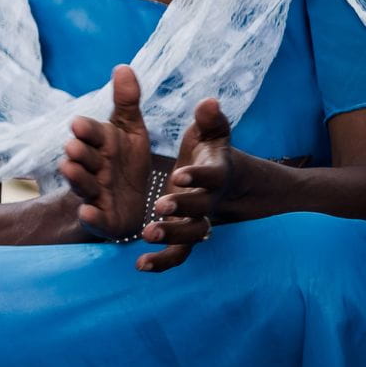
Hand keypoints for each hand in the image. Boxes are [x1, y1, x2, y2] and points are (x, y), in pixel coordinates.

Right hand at [61, 63, 154, 240]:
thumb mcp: (131, 130)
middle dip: (77, 153)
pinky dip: (90, 216)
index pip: (90, 132)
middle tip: (73, 147)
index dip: (85, 130)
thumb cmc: (126, 161)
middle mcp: (93, 166)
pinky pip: (94, 218)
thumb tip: (123, 66)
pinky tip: (88, 212)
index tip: (79, 125)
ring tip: (70, 170)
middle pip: (82, 158)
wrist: (127, 202)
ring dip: (76, 178)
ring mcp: (94, 192)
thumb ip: (127, 102)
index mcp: (100, 143)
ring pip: (82, 184)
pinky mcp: (101, 218)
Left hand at [142, 98, 236, 271]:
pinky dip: (162, 262)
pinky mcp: (184, 236)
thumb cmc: (211, 155)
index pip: (209, 177)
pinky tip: (141, 265)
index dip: (196, 177)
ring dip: (170, 235)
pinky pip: (178, 255)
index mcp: (214, 176)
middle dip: (181, 208)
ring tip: (148, 233)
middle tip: (160, 206)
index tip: (178, 175)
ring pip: (189, 235)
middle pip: (200, 210)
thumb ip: (210, 120)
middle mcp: (208, 202)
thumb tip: (210, 101)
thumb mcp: (210, 134)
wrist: (224, 185)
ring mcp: (197, 222)